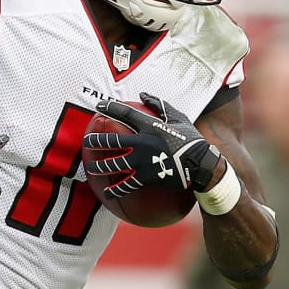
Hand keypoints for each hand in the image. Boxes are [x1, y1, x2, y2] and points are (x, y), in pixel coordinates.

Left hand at [86, 93, 225, 196]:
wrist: (202, 164)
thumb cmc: (191, 139)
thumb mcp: (178, 117)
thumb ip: (159, 105)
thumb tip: (142, 94)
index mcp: (150, 126)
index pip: (125, 114)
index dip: (110, 108)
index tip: (98, 106)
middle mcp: (143, 142)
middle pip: (112, 140)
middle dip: (96, 140)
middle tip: (86, 141)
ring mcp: (143, 161)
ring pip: (114, 164)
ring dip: (100, 166)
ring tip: (91, 168)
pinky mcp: (146, 178)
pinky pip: (127, 185)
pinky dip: (115, 190)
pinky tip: (106, 194)